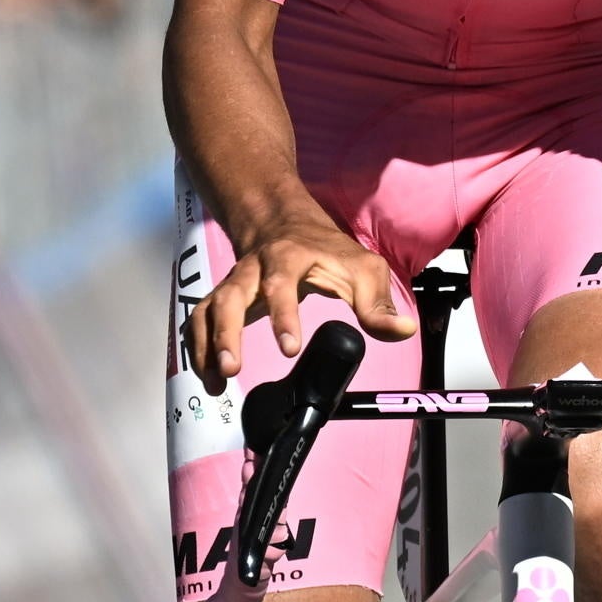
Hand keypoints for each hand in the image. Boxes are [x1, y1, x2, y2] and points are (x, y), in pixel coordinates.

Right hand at [184, 204, 413, 393]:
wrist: (282, 221)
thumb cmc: (326, 250)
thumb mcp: (362, 268)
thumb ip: (378, 302)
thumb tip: (403, 331)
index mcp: (287, 258)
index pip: (280, 285)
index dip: (282, 316)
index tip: (289, 348)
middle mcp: (252, 270)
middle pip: (230, 298)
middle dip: (226, 333)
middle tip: (232, 368)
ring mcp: (232, 283)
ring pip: (208, 310)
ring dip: (206, 346)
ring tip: (216, 381)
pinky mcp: (221, 297)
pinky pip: (199, 321)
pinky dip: (198, 349)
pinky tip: (210, 378)